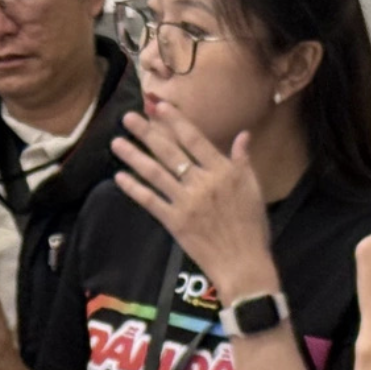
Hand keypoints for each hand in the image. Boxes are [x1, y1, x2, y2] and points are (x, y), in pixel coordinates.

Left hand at [111, 101, 275, 301]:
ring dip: (134, 156)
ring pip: (155, 174)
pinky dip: (134, 189)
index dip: (175, 122)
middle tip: (128, 117)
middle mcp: (202, 182)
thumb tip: (243, 135)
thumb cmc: (252, 227)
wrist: (243, 263)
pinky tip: (120, 177)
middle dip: (147, 133)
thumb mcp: (254, 189)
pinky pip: (150, 201)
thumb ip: (243, 161)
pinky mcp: (174, 222)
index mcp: (223, 171)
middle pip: (169, 152)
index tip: (160, 107)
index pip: (195, 140)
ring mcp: (186, 202)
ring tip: (116, 142)